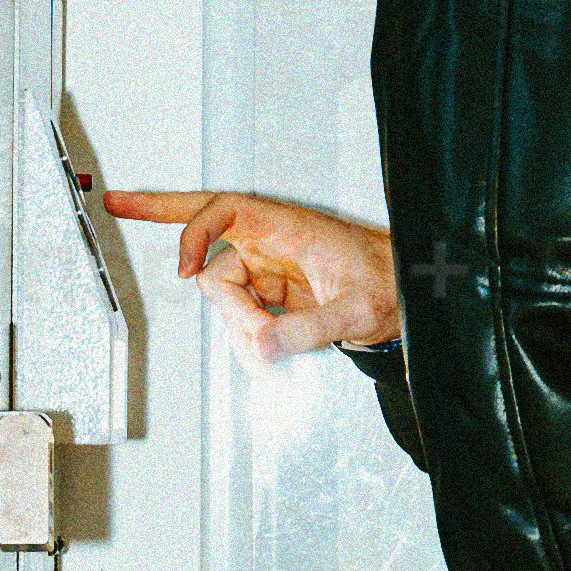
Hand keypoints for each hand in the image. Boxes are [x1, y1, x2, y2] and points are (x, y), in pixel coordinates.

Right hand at [102, 185, 401, 362]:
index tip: (184, 268)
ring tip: (273, 353)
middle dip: (213, 286)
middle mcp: (273, 242)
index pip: (226, 212)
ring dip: (240, 329)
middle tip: (163, 247)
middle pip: (214, 257)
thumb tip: (262, 343)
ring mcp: (269, 267)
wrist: (407, 294)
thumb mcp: (357, 310)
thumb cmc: (390, 283)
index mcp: (290, 227)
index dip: (195, 233)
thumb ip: (309, 329)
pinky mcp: (272, 291)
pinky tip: (265, 358)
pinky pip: (242, 315)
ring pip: (226, 296)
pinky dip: (248, 340)